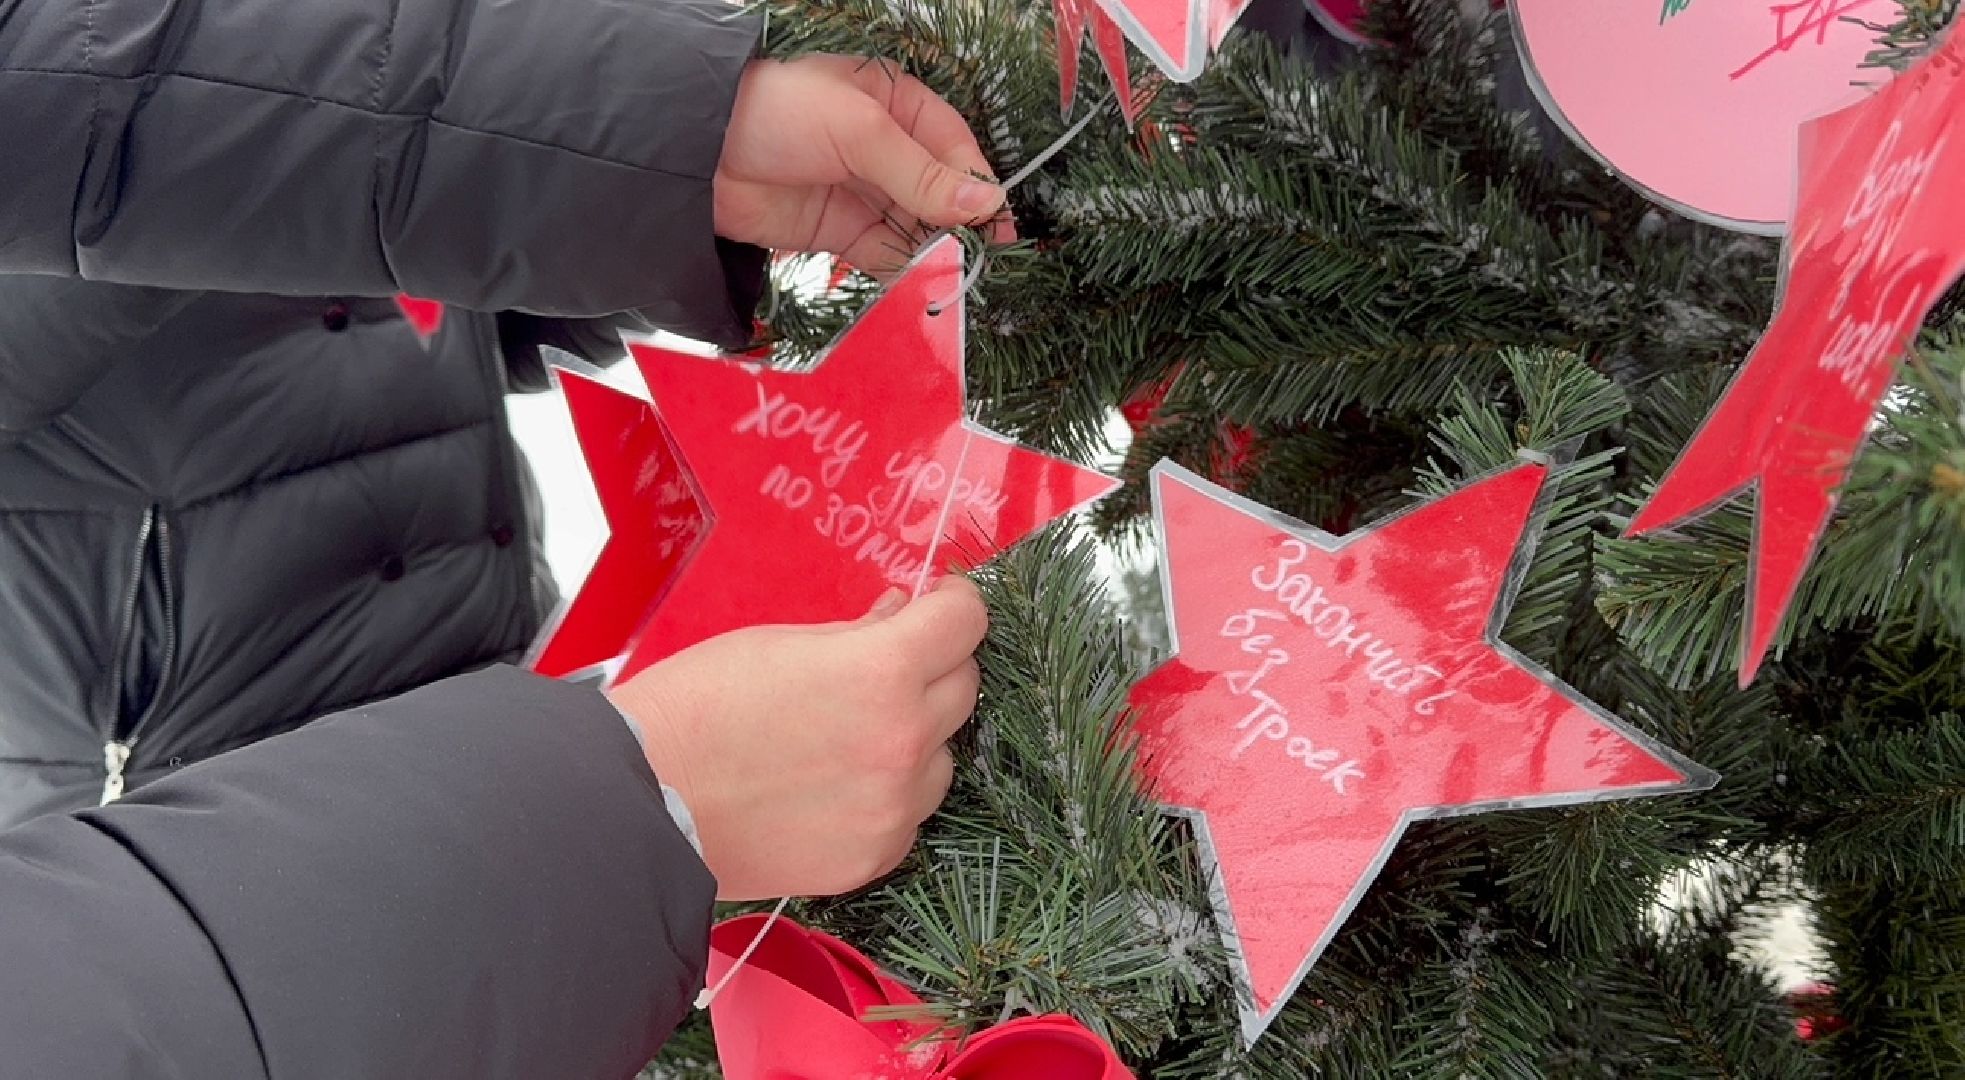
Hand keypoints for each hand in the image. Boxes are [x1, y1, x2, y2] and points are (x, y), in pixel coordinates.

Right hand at [611, 576, 987, 900]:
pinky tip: (838, 786)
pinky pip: (909, 814)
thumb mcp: (778, 641)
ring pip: (943, 757)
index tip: (939, 604)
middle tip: (892, 665)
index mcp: (882, 671)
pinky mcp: (872, 856)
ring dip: (917, 737)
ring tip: (853, 735)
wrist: (642, 803)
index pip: (965, 621)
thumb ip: (856, 633)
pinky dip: (889, 796)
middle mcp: (903, 740)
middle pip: (964, 687)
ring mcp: (892, 806)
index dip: (954, 604)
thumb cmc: (695, 708)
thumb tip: (900, 616)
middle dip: (936, 667)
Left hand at [714, 55, 1015, 274]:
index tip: (996, 220)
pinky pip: (884, 254)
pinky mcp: (837, 231)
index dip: (976, 182)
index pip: (954, 146)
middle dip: (959, 223)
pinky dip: (901, 270)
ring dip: (934, 251)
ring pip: (916, 227)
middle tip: (981, 257)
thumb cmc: (776, 111)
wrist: (694, 153)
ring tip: (951, 275)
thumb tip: (987, 201)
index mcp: (895, 103)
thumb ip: (922, 174)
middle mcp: (884, 147)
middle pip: (940, 191)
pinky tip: (917, 282)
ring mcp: (861, 191)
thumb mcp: (860, 132)